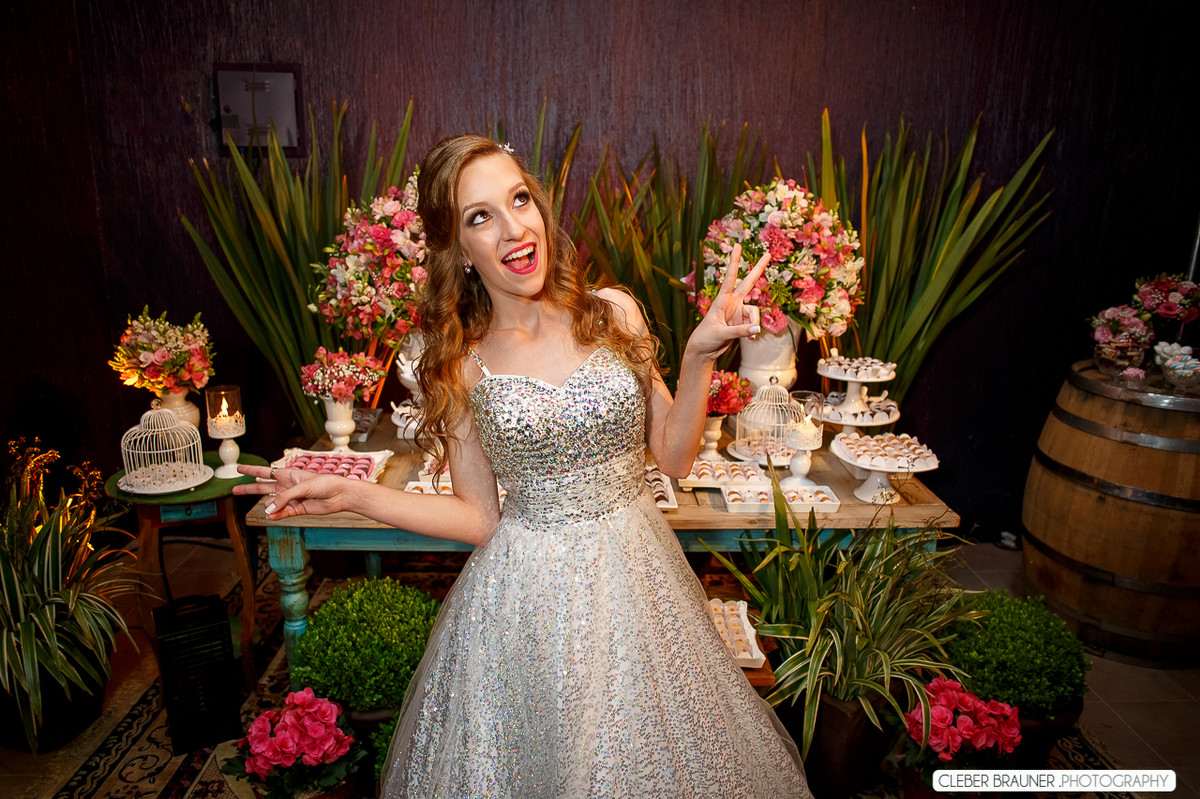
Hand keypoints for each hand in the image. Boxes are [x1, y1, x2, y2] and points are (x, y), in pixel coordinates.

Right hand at [233, 464, 353, 519]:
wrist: (340, 495)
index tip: (238, 468)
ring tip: (269, 510)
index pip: (265, 471)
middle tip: (233, 490)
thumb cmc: (325, 484)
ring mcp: (291, 498)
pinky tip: (271, 516)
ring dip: (268, 507)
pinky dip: (276, 515)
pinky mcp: (298, 509)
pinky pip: (282, 513)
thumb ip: (284, 497)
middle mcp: (287, 486)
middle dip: (248, 488)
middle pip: (263, 487)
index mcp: (288, 474)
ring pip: (272, 503)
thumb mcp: (302, 487)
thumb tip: (269, 509)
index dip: (251, 470)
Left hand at [686, 243, 768, 360]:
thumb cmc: (706, 339)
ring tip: (749, 336)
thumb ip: (739, 331)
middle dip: (758, 269)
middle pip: (748, 283)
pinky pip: (754, 323)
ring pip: (755, 312)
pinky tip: (749, 339)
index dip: (734, 261)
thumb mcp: (721, 334)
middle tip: (768, 254)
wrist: (704, 351)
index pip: (730, 277)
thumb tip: (757, 329)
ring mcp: (738, 312)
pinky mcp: (742, 321)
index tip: (737, 245)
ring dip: (754, 324)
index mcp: (722, 300)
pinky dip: (753, 331)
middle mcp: (732, 303)